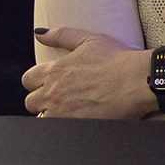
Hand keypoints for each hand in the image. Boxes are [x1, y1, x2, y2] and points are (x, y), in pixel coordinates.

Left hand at [21, 28, 153, 118]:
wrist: (137, 81)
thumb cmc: (116, 59)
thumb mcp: (87, 39)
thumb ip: (60, 35)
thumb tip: (39, 33)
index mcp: (54, 71)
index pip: (27, 80)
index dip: (37, 82)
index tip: (49, 83)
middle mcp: (53, 93)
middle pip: (31, 102)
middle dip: (42, 100)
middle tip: (60, 99)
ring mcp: (62, 113)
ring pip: (42, 119)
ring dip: (52, 115)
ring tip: (70, 111)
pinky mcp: (74, 127)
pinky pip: (58, 131)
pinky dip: (64, 127)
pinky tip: (77, 120)